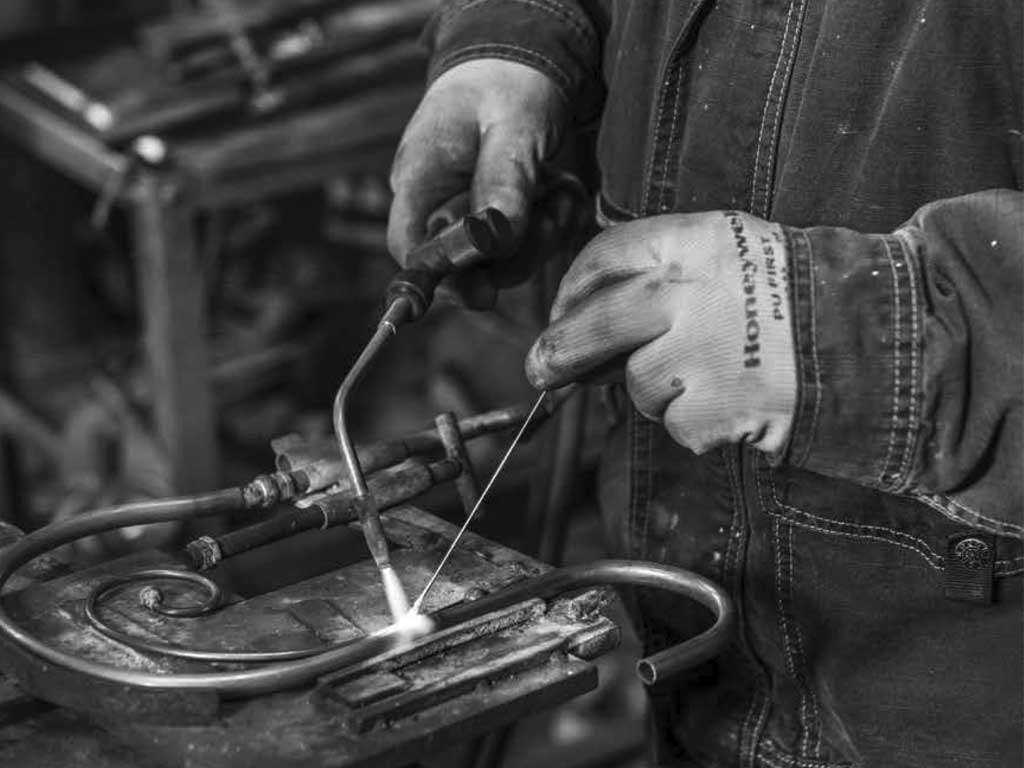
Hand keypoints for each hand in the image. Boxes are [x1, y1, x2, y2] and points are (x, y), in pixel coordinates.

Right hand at [388, 59, 566, 306]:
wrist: (526, 53)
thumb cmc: (509, 81)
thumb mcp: (512, 128)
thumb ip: (502, 184)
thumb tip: (493, 242)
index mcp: (420, 177)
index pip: (411, 250)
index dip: (440, 278)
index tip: (483, 291)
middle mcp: (437, 200)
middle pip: (463, 264)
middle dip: (514, 253)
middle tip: (551, 212)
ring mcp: (467, 207)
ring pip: (501, 257)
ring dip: (541, 234)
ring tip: (561, 189)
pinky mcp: (497, 211)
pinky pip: (523, 239)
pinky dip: (550, 220)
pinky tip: (561, 188)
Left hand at [525, 211, 796, 454]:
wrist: (873, 337)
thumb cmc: (794, 296)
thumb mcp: (731, 251)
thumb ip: (662, 274)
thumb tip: (587, 319)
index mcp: (689, 243)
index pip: (603, 257)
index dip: (573, 290)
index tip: (563, 311)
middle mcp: (684, 293)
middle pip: (592, 324)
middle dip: (560, 351)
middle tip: (542, 370)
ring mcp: (695, 353)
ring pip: (638, 384)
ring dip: (661, 389)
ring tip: (717, 372)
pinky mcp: (711, 408)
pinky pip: (676, 424)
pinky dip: (695, 422)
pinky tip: (734, 400)